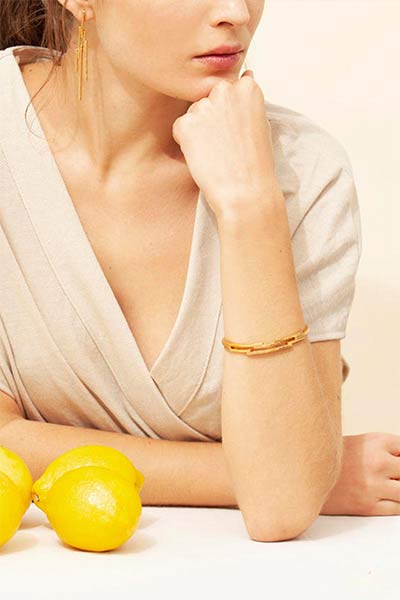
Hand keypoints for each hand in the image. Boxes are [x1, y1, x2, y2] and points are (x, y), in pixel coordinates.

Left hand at [172, 69, 278, 219]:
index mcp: (247, 87)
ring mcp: (203, 106)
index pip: (229, 89)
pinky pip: (180, 128)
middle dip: (213, 117)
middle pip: (209, 98)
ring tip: (217, 152)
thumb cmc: (256, 164)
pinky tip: (204, 157)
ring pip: (194, 113)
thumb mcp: (260, 123)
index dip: (231, 113)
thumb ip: (246, 100)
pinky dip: (187, 143)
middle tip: (226, 144)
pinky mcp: (185, 123)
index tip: (237, 131)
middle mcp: (224, 90)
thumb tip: (244, 77)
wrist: (245, 191)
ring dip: (199, 130)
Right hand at [320, 432, 399, 515]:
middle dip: (399, 473)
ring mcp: (374, 485)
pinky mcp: (368, 506)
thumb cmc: (336, 459)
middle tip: (390, 476)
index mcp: (378, 441)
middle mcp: (378, 461)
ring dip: (398, 489)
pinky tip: (386, 499)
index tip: (394, 466)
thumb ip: (388, 449)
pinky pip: (397, 509)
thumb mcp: (363, 442)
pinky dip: (396, 505)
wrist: (306, 474)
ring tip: (386, 487)